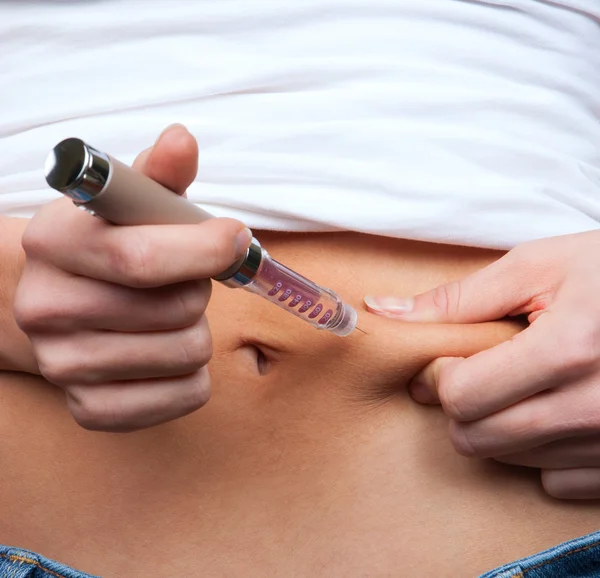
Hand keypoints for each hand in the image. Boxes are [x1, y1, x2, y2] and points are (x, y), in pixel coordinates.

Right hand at [14, 125, 251, 431]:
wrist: (62, 307)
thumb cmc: (110, 249)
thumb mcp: (130, 204)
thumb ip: (160, 177)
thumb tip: (183, 140)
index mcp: (55, 243)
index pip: (140, 258)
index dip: (204, 250)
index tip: (234, 238)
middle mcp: (46, 308)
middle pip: (176, 311)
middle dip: (198, 290)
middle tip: (181, 281)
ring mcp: (65, 366)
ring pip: (189, 353)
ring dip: (198, 331)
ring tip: (169, 316)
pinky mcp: (93, 410)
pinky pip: (187, 396)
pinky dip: (194, 375)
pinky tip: (167, 353)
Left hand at [365, 232, 599, 498]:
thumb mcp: (536, 267)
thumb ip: (457, 298)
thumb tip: (382, 311)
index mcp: (568, 349)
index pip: (462, 397)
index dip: (441, 376)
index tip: (448, 359)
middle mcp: (596, 407)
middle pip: (476, 438)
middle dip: (462, 404)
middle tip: (477, 371)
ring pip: (510, 461)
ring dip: (499, 424)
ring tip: (524, 383)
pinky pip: (556, 483)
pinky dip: (541, 451)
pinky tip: (553, 411)